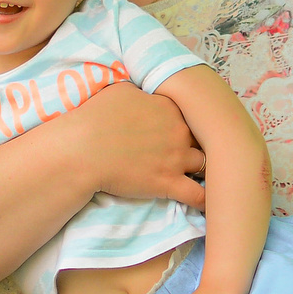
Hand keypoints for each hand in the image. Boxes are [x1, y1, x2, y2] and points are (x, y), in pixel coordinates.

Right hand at [73, 82, 206, 208]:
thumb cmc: (95, 118)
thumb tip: (145, 95)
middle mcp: (179, 131)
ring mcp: (176, 158)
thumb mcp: (120, 91)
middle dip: (199, 144)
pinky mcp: (169, 183)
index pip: (192, 113)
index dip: (188, 122)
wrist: (83, 150)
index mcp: (169, 107)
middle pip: (202, 137)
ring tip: (204, 175)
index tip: (181, 130)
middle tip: (192, 151)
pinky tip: (209, 202)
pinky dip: (205, 200)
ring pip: (205, 163)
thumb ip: (141, 93)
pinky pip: (198, 195)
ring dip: (203, 169)